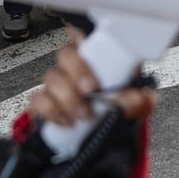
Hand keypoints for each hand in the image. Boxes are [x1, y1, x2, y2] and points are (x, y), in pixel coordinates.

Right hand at [28, 37, 155, 129]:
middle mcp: (75, 68)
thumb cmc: (115, 115)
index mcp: (98, 60)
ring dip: (68, 96)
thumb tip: (133, 97)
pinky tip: (66, 120)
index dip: (80, 32)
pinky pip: (38, 100)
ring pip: (51, 77)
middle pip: (66, 54)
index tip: (86, 40)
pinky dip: (52, 111)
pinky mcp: (45, 103)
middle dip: (78, 71)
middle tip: (91, 88)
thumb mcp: (135, 107)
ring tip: (84, 113)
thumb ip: (140, 100)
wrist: (99, 145)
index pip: (84, 35)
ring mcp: (58, 85)